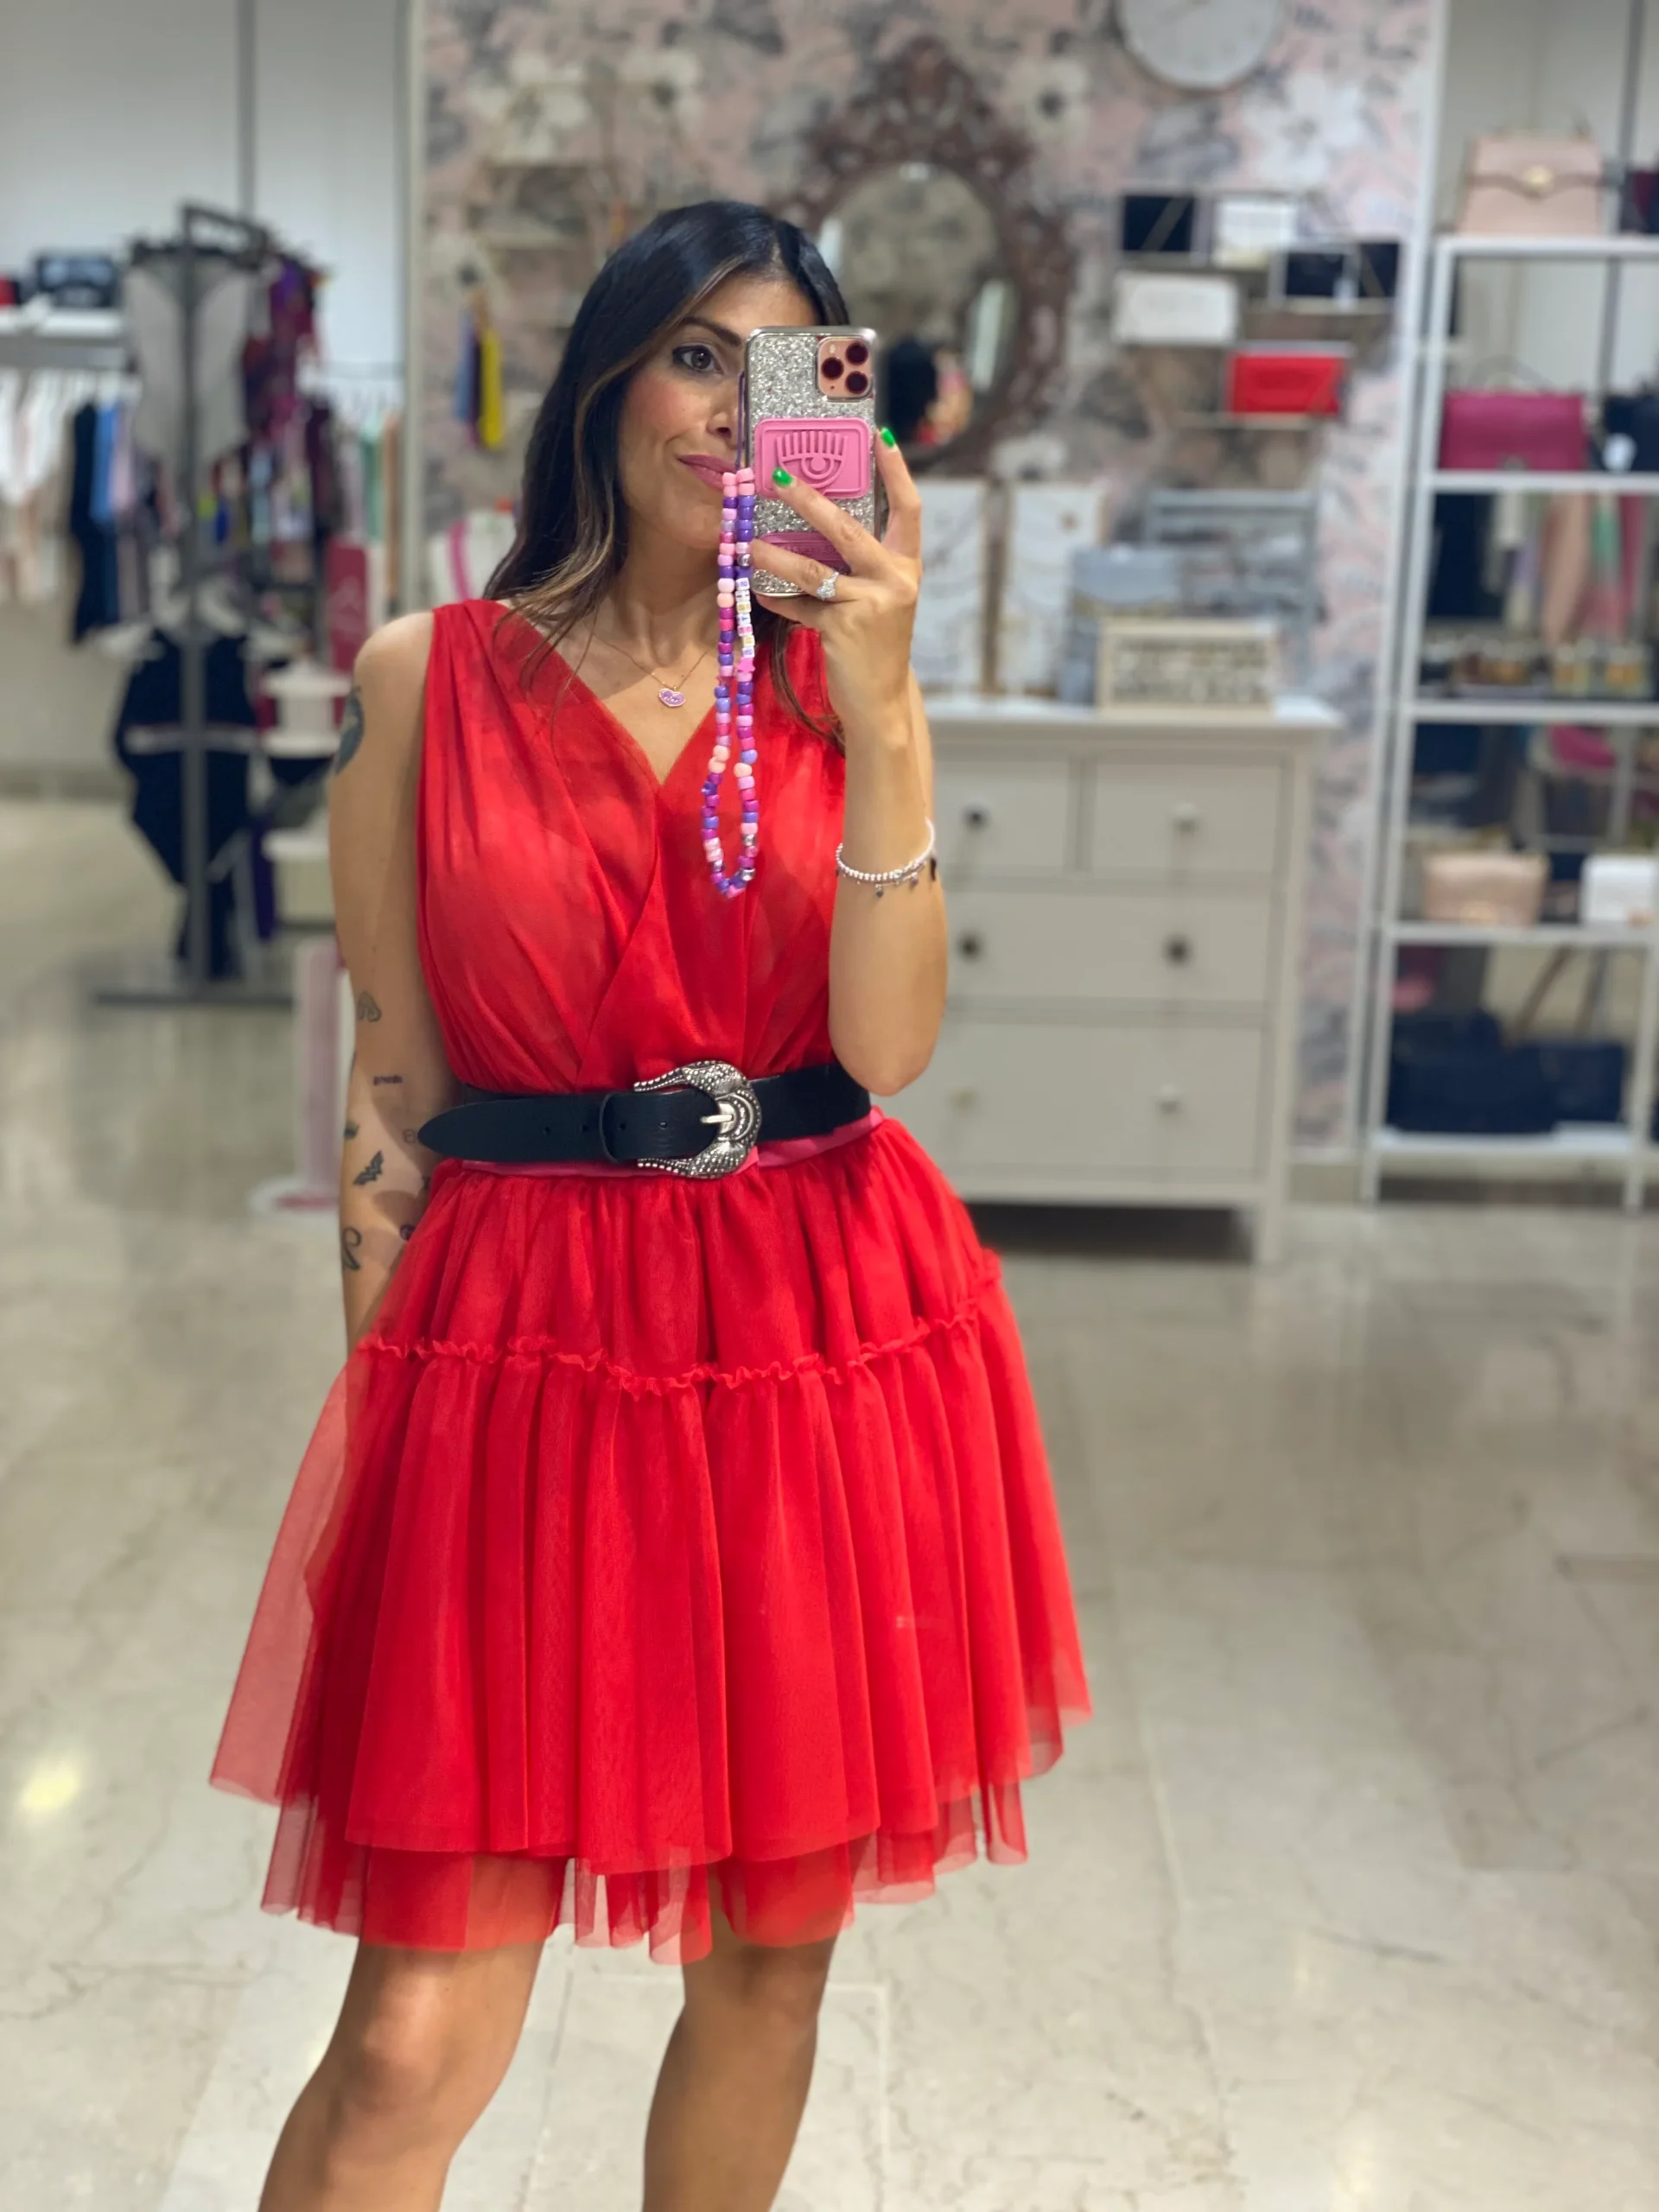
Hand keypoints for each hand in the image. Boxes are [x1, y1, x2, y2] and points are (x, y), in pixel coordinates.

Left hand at [752, 431, 921, 743]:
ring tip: (748, 543)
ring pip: (813, 569)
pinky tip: (759, 594)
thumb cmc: (873, 644)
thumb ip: (855, 566)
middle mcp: (895, 580)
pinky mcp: (844, 629)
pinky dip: (778, 601)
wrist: (880, 700)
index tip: (877, 435)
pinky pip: (801, 606)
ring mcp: (871, 605)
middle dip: (809, 501)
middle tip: (779, 478)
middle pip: (847, 528)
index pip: (909, 509)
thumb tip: (810, 527)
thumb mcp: (876, 599)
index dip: (896, 471)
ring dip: (775, 555)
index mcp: (907, 566)